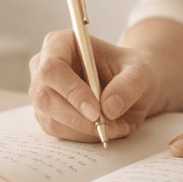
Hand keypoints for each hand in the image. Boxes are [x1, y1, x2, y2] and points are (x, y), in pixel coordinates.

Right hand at [28, 30, 162, 141]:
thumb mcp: (140, 71)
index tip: (96, 111)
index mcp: (61, 44)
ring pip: (52, 120)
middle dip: (78, 118)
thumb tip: (108, 108)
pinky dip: (85, 137)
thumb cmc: (131, 70)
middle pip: (45, 98)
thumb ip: (129, 85)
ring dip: (85, 131)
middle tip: (109, 126)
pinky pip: (59, 132)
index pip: (52, 68)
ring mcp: (42, 92)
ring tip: (117, 127)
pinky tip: (108, 129)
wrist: (130, 85)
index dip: (71, 91)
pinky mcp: (47, 114)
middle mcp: (43, 66)